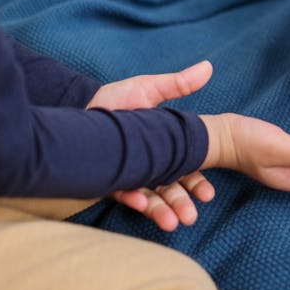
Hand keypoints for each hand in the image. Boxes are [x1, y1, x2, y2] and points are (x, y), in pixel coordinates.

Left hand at [88, 60, 214, 230]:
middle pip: (171, 189)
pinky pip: (122, 193)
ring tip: (172, 223)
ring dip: (161, 211)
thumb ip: (178, 84)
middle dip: (182, 204)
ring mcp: (129, 174)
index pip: (187, 170)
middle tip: (191, 217)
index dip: (199, 183)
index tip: (209, 194)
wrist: (80, 107)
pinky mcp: (108, 180)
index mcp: (164, 148)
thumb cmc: (116, 99)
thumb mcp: (149, 89)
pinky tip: (140, 202)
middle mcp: (149, 165)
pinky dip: (133, 199)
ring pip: (150, 198)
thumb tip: (208, 66)